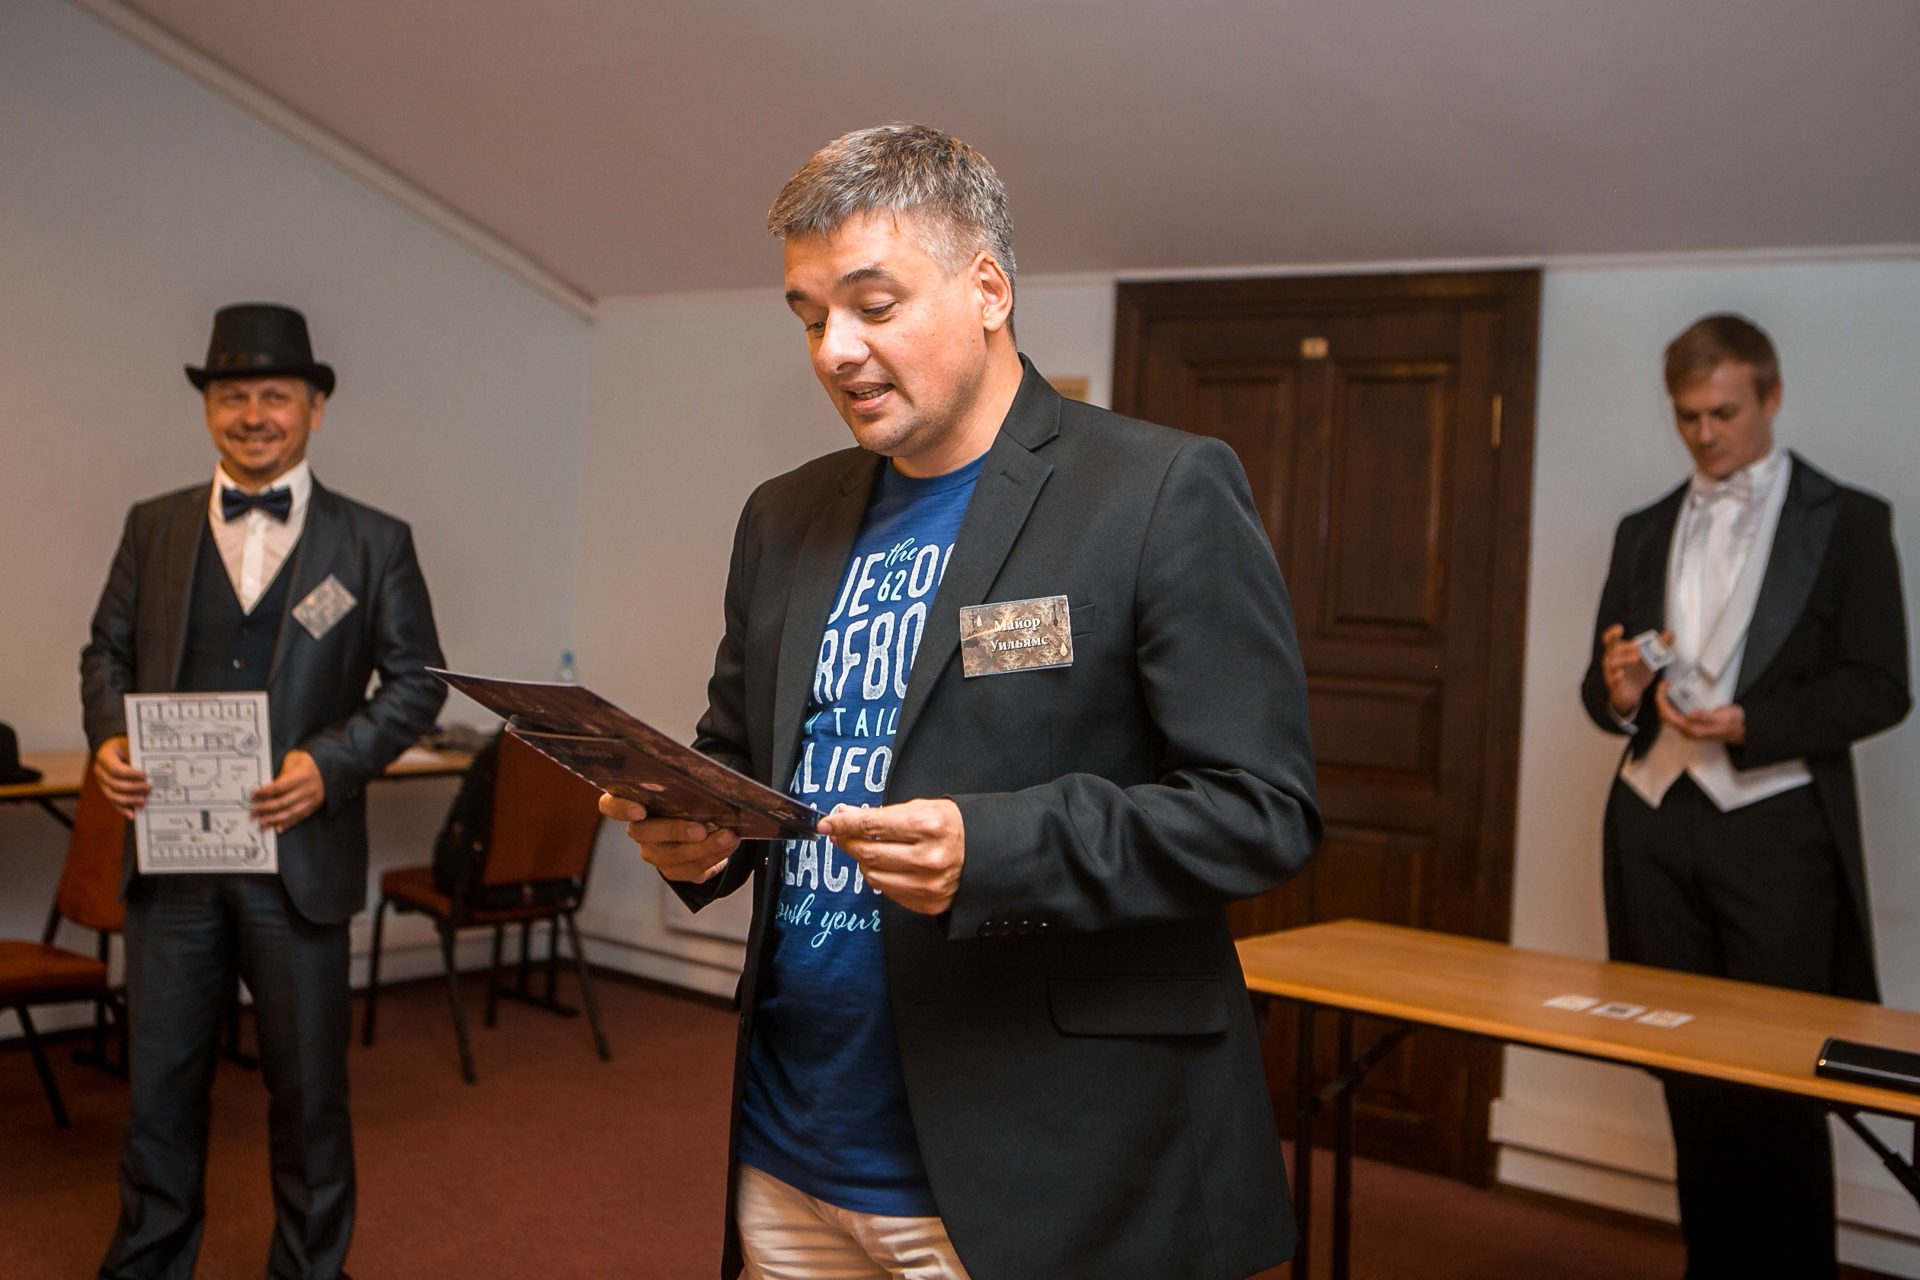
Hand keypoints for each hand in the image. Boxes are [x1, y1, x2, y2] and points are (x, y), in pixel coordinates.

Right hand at [93, 736, 149, 817]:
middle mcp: (100, 771)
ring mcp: (102, 782)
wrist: (114, 747)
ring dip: (129, 800)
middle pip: (115, 784)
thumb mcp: (130, 744)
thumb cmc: (124, 744)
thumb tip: (154, 769)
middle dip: (133, 788)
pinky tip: (133, 814)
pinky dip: (123, 809)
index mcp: (104, 757)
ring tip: (144, 801)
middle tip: (149, 788)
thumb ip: (137, 756)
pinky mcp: (107, 790)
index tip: (145, 775)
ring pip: (112, 795)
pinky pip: (113, 801)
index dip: (131, 774)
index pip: (116, 769)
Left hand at [251, 749, 325, 832]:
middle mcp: (308, 790)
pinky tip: (277, 828)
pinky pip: (299, 817)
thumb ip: (281, 773)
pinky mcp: (314, 806)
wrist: (327, 766)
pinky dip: (288, 824)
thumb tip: (265, 788)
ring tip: (261, 822)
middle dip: (266, 808)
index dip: (265, 792)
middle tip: (253, 811)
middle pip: (283, 802)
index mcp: (302, 776)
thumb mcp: (293, 759)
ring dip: (274, 819)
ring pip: (291, 813)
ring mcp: (312, 799)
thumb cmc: (305, 762)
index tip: (253, 795)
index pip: (279, 787)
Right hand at [598, 792, 737, 882]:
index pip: (610, 805)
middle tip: (702, 828)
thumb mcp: (684, 787)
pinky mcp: (672, 870)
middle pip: (646, 833)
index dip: (621, 809)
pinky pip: (690, 870)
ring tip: (728, 837)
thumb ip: (684, 785)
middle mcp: (638, 830)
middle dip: (676, 830)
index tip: (639, 810)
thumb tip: (704, 782)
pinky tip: (727, 847)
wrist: (699, 825)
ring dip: (705, 847)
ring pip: (673, 855)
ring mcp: (654, 852)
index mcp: (631, 802)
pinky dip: (713, 858)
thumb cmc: (688, 798)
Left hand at [816, 798, 964, 915]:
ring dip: (862, 860)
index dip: (844, 823)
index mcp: (929, 826)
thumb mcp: (921, 808)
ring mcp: (929, 884)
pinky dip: (879, 876)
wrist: (984, 854)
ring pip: (873, 874)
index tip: (828, 822)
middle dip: (847, 841)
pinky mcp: (928, 903)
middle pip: (868, 851)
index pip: (872, 825)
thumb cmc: (951, 827)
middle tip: (839, 834)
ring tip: (867, 848)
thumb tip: (844, 815)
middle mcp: (929, 857)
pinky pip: (887, 890)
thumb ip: (882, 814)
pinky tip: (886, 865)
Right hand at [1600, 623, 1666, 716]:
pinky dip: (1616, 676)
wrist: (1632, 694)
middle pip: (1614, 649)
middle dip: (1626, 646)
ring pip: (1613, 663)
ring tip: (1637, 657)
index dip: (1613, 633)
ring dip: (1625, 659)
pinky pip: (1613, 679)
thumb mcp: (1649, 658)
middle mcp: (1612, 660)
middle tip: (1639, 646)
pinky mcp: (1615, 684)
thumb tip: (1671, 633)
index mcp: (1618, 651)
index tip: (1620, 628)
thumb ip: (1659, 645)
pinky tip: (1620, 673)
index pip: (1610, 639)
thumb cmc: (1637, 673)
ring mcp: (1611, 672)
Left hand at [1654, 685, 1745, 743]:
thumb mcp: (1723, 718)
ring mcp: (1688, 728)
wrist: (1741, 729)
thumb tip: (1690, 715)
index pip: (1669, 716)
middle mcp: (1688, 731)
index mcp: (1693, 730)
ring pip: (1668, 715)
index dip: (1662, 702)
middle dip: (1660, 699)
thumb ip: (1706, 717)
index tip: (1662, 689)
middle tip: (1662, 684)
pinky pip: (1675, 714)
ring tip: (1665, 687)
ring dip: (1664, 701)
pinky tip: (1671, 695)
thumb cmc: (1733, 723)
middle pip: (1665, 716)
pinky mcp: (1691, 724)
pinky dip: (1670, 703)